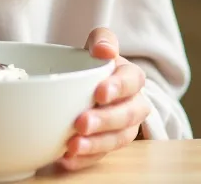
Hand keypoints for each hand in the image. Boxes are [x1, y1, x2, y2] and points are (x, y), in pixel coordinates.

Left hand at [58, 27, 151, 171]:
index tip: (99, 93)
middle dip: (105, 121)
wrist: (92, 86)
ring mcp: (123, 128)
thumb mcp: (99, 44)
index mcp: (132, 78)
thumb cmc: (96, 63)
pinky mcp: (108, 146)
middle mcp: (134, 105)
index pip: (132, 81)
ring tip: (72, 146)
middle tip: (81, 122)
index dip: (118, 88)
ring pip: (117, 140)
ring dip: (95, 144)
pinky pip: (100, 156)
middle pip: (127, 115)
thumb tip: (104, 49)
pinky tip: (66, 159)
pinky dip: (84, 160)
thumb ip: (103, 40)